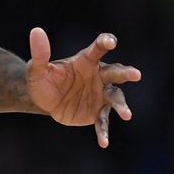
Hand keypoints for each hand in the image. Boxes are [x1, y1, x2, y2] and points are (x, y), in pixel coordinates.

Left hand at [26, 27, 141, 147]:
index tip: (111, 41)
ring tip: (127, 115)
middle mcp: (97, 76)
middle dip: (125, 73)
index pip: (96, 50)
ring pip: (115, 97)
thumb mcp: (36, 69)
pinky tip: (104, 142)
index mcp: (84, 62)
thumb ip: (39, 53)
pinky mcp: (96, 112)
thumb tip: (36, 31)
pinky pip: (103, 121)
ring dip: (122, 105)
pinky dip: (103, 131)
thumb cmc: (42, 80)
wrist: (42, 100)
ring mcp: (99, 95)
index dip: (104, 43)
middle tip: (136, 74)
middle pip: (115, 72)